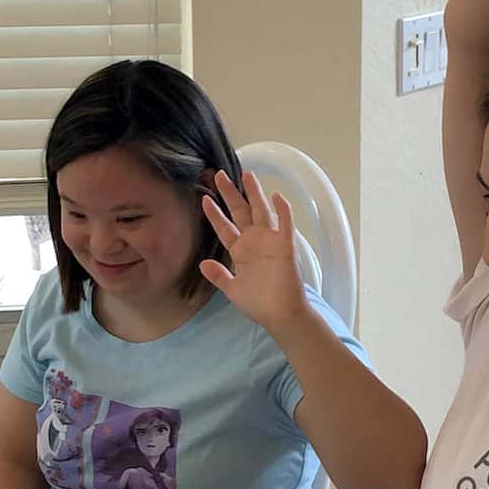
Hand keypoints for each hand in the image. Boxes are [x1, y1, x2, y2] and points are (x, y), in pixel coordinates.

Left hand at [199, 170, 309, 333]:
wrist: (280, 315)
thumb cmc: (258, 304)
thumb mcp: (232, 290)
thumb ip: (218, 276)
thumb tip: (202, 264)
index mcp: (240, 251)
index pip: (224, 227)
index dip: (214, 213)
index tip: (204, 198)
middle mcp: (254, 242)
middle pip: (240, 212)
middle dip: (230, 193)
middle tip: (219, 174)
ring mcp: (270, 242)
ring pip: (261, 211)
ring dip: (254, 193)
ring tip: (246, 174)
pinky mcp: (285, 246)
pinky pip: (285, 225)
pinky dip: (283, 210)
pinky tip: (277, 196)